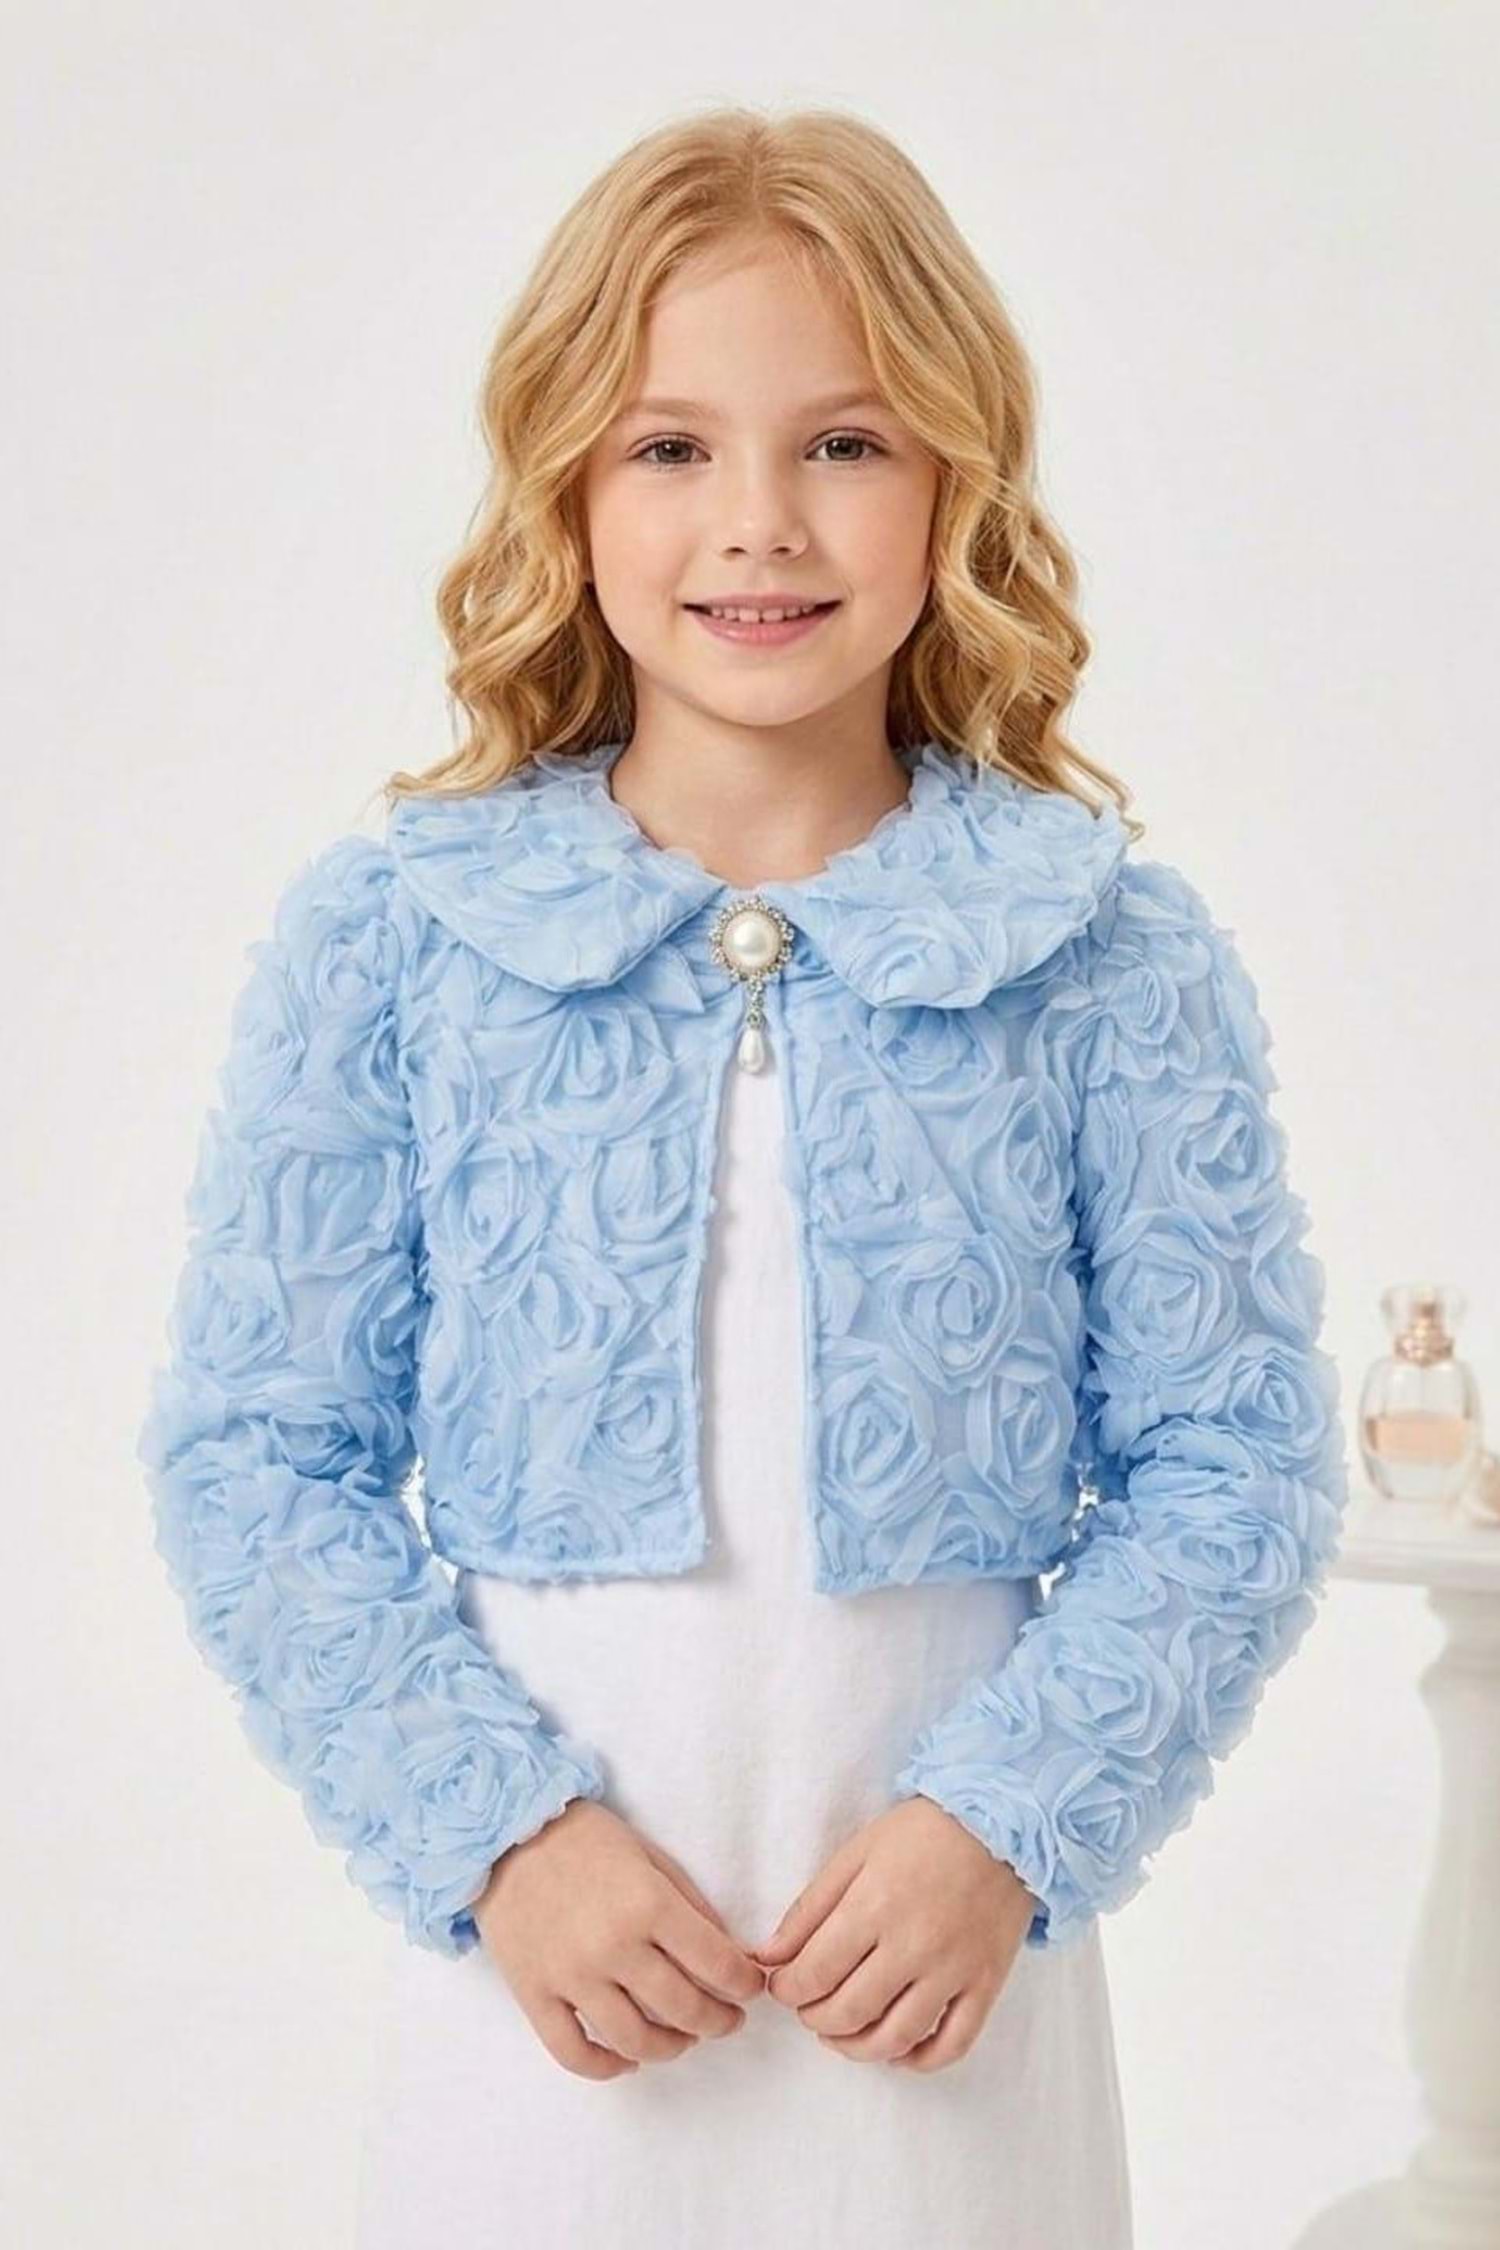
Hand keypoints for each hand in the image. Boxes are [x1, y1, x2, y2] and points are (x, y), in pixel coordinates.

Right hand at [473, 1798, 767, 2079]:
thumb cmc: (586, 1840)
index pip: (717, 1964)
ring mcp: (570, 1976)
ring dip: (672, 2048)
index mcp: (649, 1904)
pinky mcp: (534, 1995)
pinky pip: (574, 2053)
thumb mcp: (651, 1858)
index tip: (751, 1990)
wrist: (506, 1834)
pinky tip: (629, 2059)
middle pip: (684, 2009)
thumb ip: (691, 1907)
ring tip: (684, 2039)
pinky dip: (607, 2067)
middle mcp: (612, 1946)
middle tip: (728, 2019)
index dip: (744, 1984)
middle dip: (718, 2021)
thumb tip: (728, 1956)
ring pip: (635, 2040)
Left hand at [751, 1797, 1036, 2072]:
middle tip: (809, 2007)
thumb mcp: (855, 1853)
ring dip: (856, 2047)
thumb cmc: (922, 1833)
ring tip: (841, 2034)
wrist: (1003, 1824)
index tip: (782, 1986)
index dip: (787, 1989)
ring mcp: (953, 1971)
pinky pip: (951, 2045)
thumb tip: (768, 1957)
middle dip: (814, 2018)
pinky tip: (897, 2051)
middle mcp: (913, 1946)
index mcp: (873, 1907)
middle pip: (849, 2012)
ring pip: (895, 2038)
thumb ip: (809, 1909)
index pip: (814, 1973)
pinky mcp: (985, 1985)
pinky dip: (918, 2061)